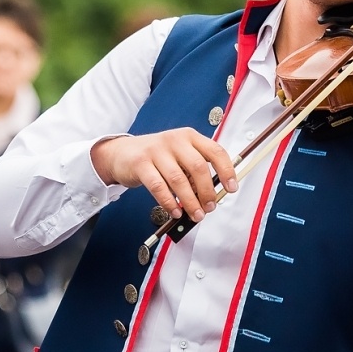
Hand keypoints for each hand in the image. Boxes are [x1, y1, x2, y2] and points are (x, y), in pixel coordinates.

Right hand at [90, 129, 238, 223]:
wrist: (121, 153)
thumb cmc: (156, 157)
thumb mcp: (179, 155)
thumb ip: (195, 170)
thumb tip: (213, 194)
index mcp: (189, 137)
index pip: (215, 151)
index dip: (226, 170)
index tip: (231, 188)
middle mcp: (175, 140)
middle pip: (198, 167)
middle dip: (207, 191)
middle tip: (210, 207)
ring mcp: (156, 151)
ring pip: (179, 179)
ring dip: (190, 201)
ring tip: (195, 214)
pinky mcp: (141, 163)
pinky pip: (158, 186)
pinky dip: (169, 202)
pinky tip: (175, 211)